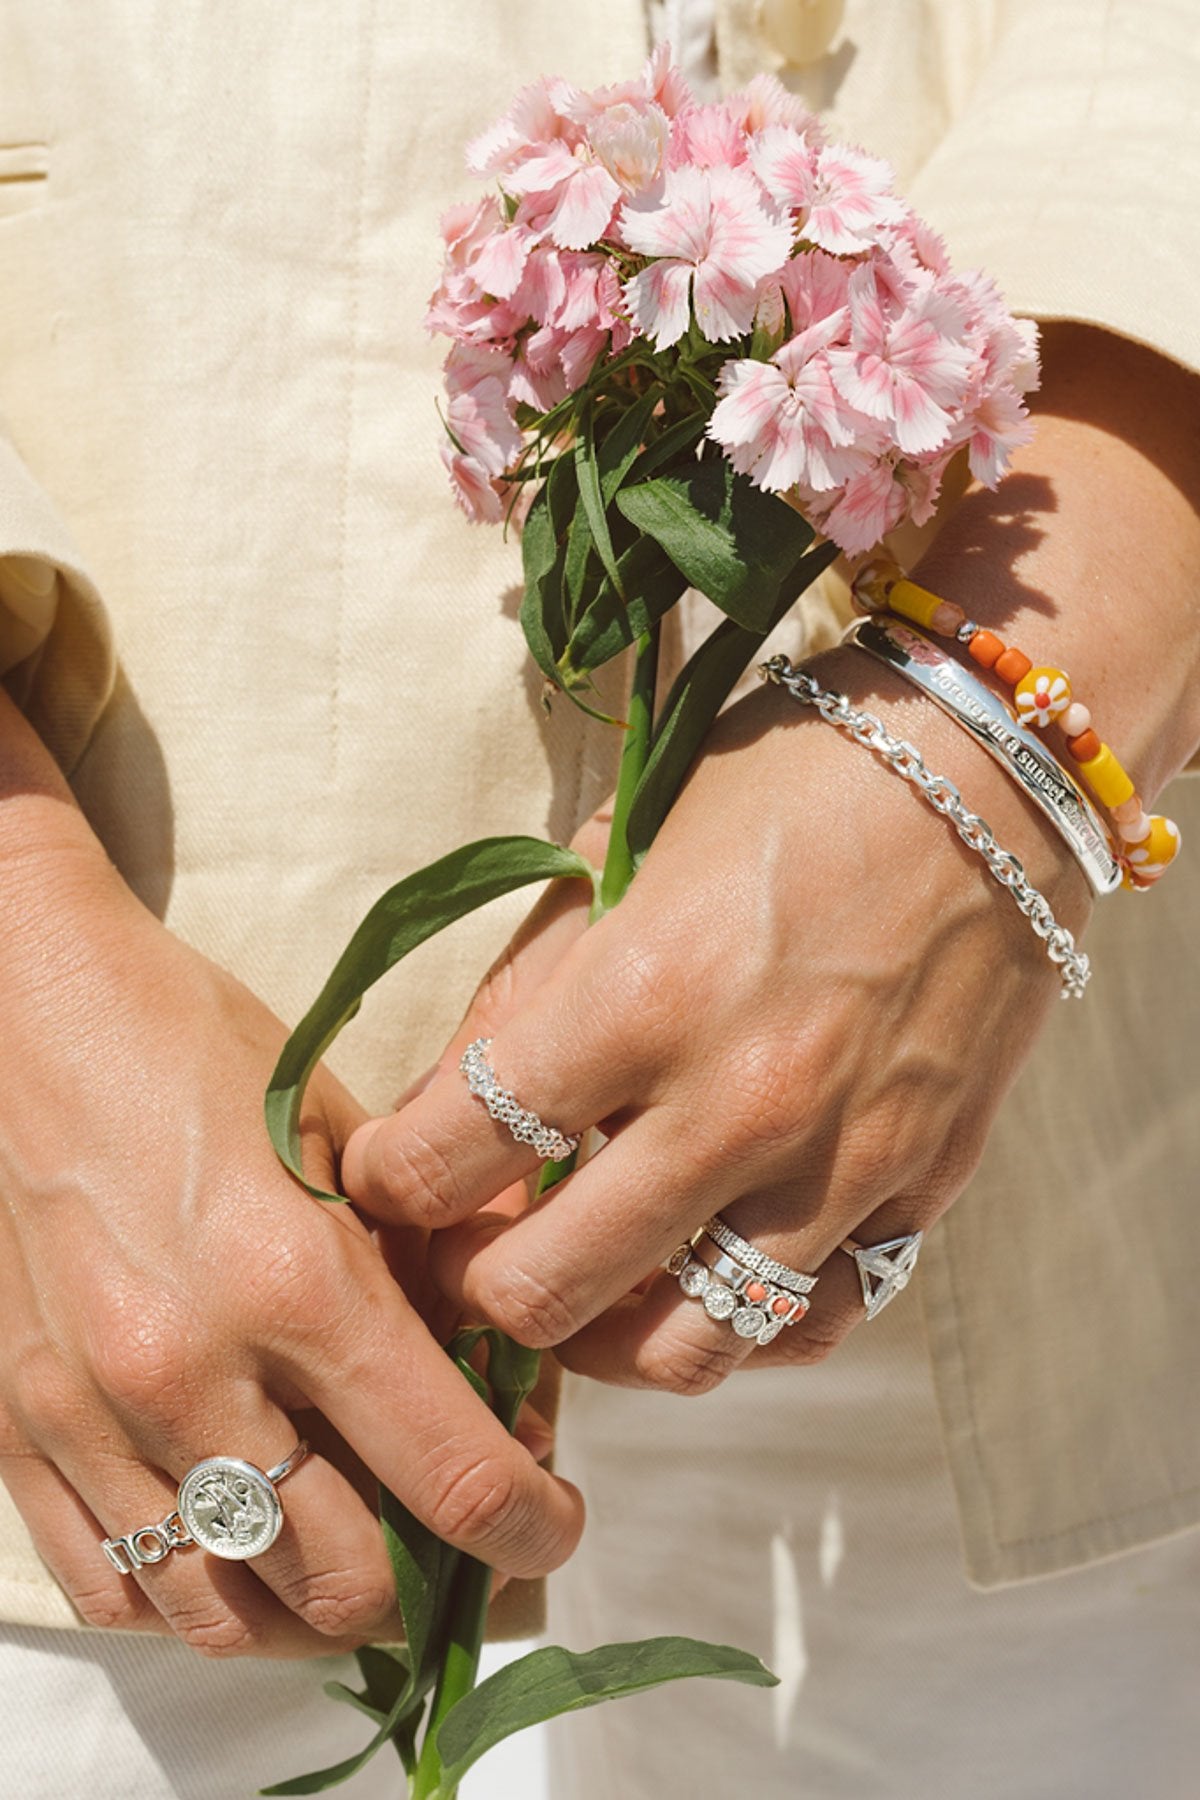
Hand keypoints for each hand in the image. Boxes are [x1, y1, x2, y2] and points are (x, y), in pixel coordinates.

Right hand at [0, 695, 579, 1657]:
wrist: (28, 1018)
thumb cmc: (201, 1055)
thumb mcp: (344, 1142)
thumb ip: (424, 1272)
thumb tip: (505, 1388)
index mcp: (300, 1281)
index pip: (449, 1473)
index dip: (529, 1528)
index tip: (551, 1528)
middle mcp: (193, 1371)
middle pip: (341, 1581)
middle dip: (426, 1582)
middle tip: (450, 1540)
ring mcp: (91, 1416)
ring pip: (223, 1615)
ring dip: (309, 1615)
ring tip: (348, 1567)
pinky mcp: (18, 1432)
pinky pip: (109, 1594)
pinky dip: (192, 1604)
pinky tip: (237, 1559)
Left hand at [342, 323, 1199, 1394]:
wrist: (990, 774)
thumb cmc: (790, 785)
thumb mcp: (626, 852)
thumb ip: (526, 991)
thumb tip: (441, 1108)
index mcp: (643, 995)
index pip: (457, 1148)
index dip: (386, 1178)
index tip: (383, 1172)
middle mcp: (738, 1106)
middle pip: (543, 1290)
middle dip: (467, 1284)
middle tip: (457, 1248)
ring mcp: (838, 1166)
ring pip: (679, 1350)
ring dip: (595, 1336)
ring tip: (572, 1287)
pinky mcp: (918, 1192)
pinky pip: (808, 1329)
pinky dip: (732, 1331)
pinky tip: (694, 1282)